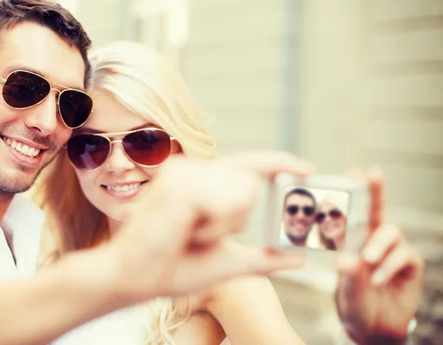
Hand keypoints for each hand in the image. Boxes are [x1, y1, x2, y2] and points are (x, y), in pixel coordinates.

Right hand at [108, 151, 312, 300]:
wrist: (134, 278)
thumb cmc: (172, 268)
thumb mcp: (227, 262)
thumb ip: (262, 258)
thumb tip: (297, 258)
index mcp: (201, 182)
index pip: (247, 164)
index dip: (280, 163)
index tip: (308, 170)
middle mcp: (192, 170)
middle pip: (249, 183)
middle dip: (236, 219)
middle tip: (201, 235)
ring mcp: (183, 172)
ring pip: (240, 192)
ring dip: (223, 225)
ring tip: (190, 234)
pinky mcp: (178, 183)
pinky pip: (223, 202)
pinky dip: (213, 227)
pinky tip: (187, 232)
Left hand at [336, 168, 424, 343]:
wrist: (374, 328)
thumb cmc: (354, 302)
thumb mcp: (346, 289)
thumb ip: (347, 275)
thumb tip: (344, 260)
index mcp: (351, 239)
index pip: (351, 211)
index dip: (354, 190)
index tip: (353, 171)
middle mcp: (372, 239)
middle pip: (377, 209)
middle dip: (375, 189)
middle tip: (372, 173)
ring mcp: (392, 250)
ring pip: (391, 232)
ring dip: (379, 243)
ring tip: (367, 260)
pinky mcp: (410, 263)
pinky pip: (404, 255)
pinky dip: (390, 266)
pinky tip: (378, 279)